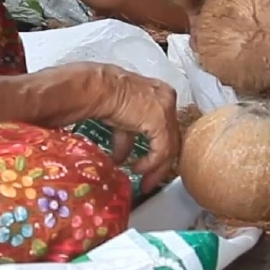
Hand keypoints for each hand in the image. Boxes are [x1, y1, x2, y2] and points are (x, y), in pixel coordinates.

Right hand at [54, 63, 180, 192]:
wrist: (98, 88)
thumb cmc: (103, 94)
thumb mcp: (121, 117)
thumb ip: (127, 135)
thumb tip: (121, 156)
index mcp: (160, 93)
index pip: (166, 125)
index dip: (157, 147)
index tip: (148, 162)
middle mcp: (167, 99)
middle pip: (171, 137)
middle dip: (159, 162)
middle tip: (150, 179)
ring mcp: (166, 110)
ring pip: (170, 147)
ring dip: (156, 168)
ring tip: (146, 181)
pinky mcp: (161, 122)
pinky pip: (162, 151)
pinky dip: (151, 164)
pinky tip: (138, 169)